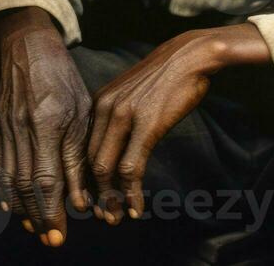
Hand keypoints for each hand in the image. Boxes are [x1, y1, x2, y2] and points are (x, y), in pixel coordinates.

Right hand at [0, 7, 91, 248]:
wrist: (27, 47)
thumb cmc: (62, 77)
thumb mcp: (81, 111)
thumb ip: (78, 155)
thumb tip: (82, 198)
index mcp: (47, 123)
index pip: (47, 179)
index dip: (52, 211)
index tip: (59, 235)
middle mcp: (22, 129)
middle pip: (27, 186)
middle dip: (39, 217)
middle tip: (51, 239)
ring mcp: (4, 129)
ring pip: (10, 180)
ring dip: (22, 209)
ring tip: (35, 227)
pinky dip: (3, 190)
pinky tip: (12, 207)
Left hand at [86, 23, 269, 223]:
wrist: (190, 55)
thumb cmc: (165, 76)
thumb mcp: (131, 92)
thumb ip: (118, 116)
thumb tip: (114, 147)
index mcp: (99, 102)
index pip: (82, 148)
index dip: (85, 179)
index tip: (92, 200)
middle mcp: (106, 109)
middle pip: (90, 162)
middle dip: (95, 195)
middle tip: (105, 216)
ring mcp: (125, 116)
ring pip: (106, 169)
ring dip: (112, 199)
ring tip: (119, 217)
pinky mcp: (147, 125)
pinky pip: (132, 168)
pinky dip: (131, 193)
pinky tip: (136, 208)